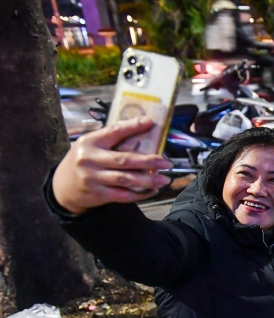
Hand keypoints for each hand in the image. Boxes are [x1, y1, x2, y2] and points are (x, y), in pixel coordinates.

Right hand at [52, 117, 171, 213]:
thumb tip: (143, 129)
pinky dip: (140, 194)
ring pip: (126, 180)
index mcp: (90, 142)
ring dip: (148, 180)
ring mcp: (93, 178)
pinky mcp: (98, 194)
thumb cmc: (84, 161)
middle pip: (124, 160)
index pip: (114, 131)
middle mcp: (90, 159)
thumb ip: (111, 140)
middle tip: (166, 163)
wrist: (63, 187)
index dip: (133, 126)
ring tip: (165, 179)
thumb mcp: (91, 145)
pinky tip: (153, 190)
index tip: (151, 122)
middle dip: (148, 161)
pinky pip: (124, 195)